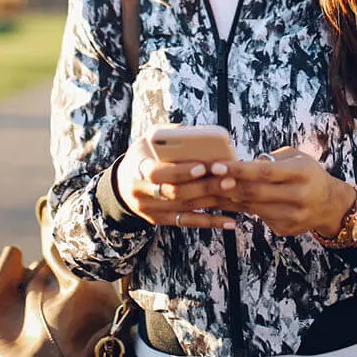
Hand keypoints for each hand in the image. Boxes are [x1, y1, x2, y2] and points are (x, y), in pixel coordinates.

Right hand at [115, 134, 236, 229]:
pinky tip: (230, 221)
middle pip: (175, 192)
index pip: (156, 172)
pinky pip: (188, 222)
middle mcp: (141, 192)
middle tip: (228, 177)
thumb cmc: (144, 155)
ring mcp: (150, 209)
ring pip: (185, 207)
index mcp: (137, 168)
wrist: (123, 184)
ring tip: (233, 191)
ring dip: (211, 200)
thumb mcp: (148, 140)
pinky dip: (210, 222)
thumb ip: (168, 134)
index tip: (202, 166)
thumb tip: (196, 133)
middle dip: (203, 185)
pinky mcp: (160, 220)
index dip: (180, 171)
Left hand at [212, 147, 356, 237]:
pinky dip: (241, 209)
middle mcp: (300, 196)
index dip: (239, 170)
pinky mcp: (285, 229)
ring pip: (253, 208)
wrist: (329, 204)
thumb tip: (238, 164)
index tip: (218, 166)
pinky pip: (257, 218)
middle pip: (256, 193)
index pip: (265, 172)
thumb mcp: (296, 157)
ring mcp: (293, 216)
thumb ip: (270, 160)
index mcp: (303, 172)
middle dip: (228, 186)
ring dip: (229, 199)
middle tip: (207, 179)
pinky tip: (228, 202)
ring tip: (210, 190)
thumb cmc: (307, 174)